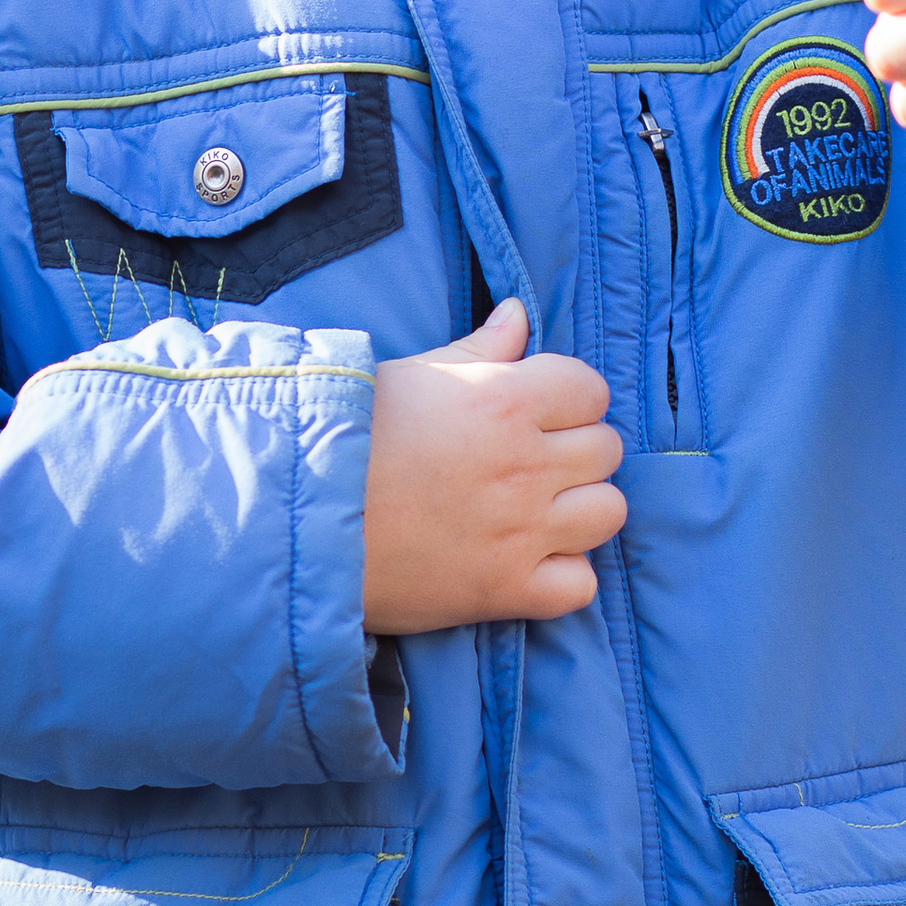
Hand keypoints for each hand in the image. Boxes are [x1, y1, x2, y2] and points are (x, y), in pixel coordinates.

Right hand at [361, 297, 625, 633]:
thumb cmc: (347, 437)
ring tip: (538, 510)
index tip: (537, 412)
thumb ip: (478, 349)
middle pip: (606, 449)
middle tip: (531, 462)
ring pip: (609, 511)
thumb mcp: (412, 376)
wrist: (297, 522)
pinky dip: (563, 575)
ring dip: (580, 509)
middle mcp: (525, 463)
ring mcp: (521, 530)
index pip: (590, 388)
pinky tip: (528, 560)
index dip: (567, 398)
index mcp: (505, 399)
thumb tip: (519, 315)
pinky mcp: (504, 590)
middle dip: (577, 450)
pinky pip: (580, 584)